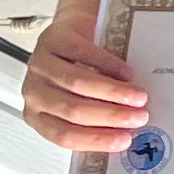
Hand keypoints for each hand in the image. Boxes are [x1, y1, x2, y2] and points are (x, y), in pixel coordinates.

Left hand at [23, 17, 148, 154]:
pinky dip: (109, 65)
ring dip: (113, 92)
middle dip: (111, 116)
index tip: (125, 140)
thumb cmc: (81, 71)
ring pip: (76, 84)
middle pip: (72, 110)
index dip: (96, 139)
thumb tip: (129, 133)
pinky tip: (126, 72)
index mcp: (39, 115)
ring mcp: (39, 64)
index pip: (63, 135)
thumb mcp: (85, 102)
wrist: (77, 32)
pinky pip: (81, 53)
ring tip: (138, 96)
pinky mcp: (52, 39)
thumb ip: (98, 119)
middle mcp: (34, 92)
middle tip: (138, 117)